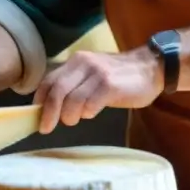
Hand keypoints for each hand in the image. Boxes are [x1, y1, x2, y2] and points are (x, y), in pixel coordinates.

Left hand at [32, 47, 162, 133]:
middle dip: (49, 113)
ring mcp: (98, 74)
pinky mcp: (110, 85)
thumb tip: (51, 106)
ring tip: (77, 119)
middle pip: (57, 91)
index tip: (38, 116)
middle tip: (47, 128)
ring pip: (72, 101)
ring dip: (70, 116)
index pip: (49, 81)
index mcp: (77, 61)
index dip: (40, 101)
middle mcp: (84, 64)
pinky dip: (87, 113)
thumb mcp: (93, 74)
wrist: (151, 68)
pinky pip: (90, 105)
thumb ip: (74, 84)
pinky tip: (93, 113)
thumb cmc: (120, 76)